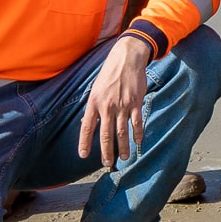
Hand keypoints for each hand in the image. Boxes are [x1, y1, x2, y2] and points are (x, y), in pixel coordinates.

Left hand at [78, 36, 151, 166]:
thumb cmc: (109, 73)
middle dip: (106, 151)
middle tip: (107, 163)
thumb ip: (92, 106)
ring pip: (122, 132)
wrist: (127, 58)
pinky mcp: (135, 102)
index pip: (87, 127)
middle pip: (106, 134)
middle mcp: (107, 106)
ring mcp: (122, 105)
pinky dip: (137, 134)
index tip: (83, 155)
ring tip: (123, 158)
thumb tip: (86, 122)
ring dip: (123, 147)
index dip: (85, 142)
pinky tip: (137, 142)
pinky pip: (136, 122)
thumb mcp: (95, 88)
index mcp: (94, 102)